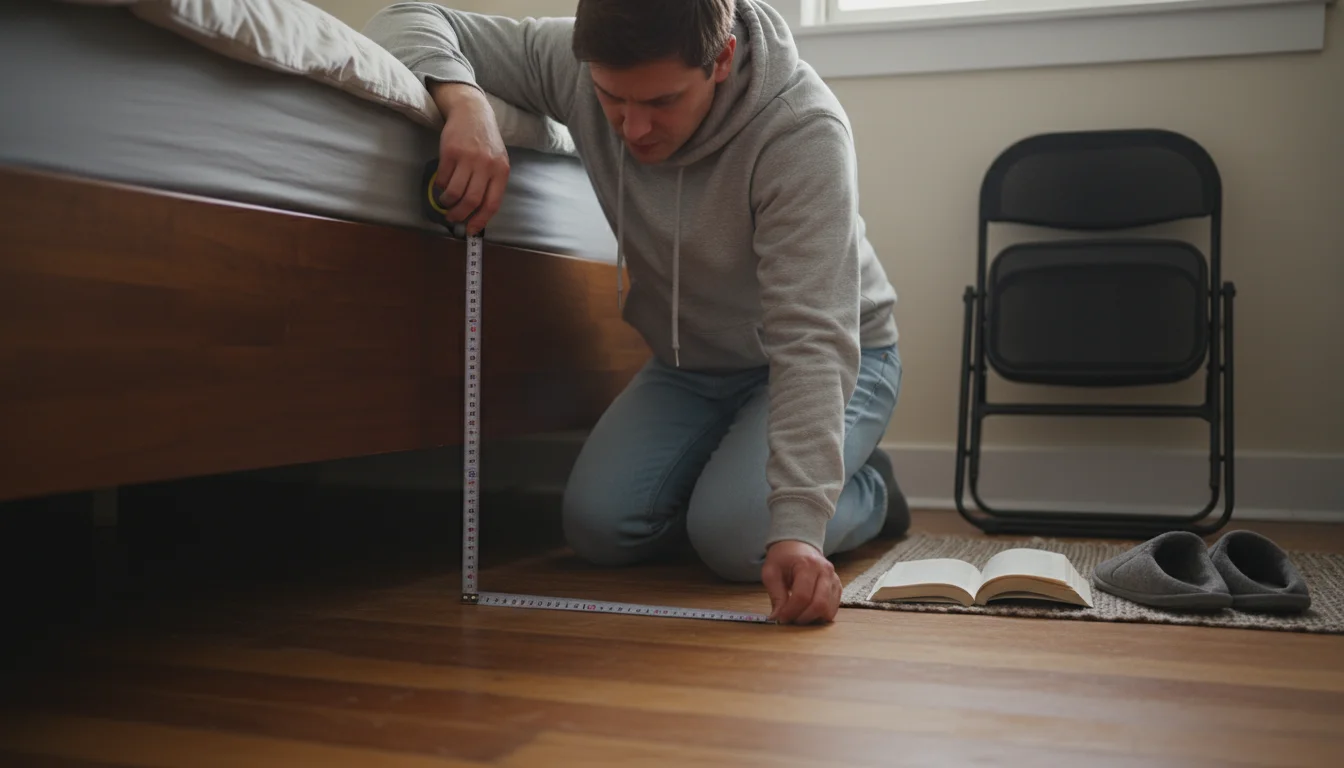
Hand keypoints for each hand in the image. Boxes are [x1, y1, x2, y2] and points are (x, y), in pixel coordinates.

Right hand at [430, 83, 509, 234]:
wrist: (472, 112)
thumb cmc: (485, 141)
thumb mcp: (497, 161)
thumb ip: (491, 183)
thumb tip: (478, 212)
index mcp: (501, 171)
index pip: (492, 204)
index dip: (480, 220)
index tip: (470, 230)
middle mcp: (486, 165)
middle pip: (471, 201)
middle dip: (459, 215)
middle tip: (452, 218)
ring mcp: (468, 158)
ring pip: (455, 192)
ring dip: (446, 203)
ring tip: (445, 203)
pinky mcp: (451, 151)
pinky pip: (443, 178)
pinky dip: (440, 186)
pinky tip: (441, 186)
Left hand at [762, 540, 840, 624]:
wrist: (797, 545)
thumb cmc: (783, 558)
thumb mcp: (771, 573)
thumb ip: (776, 596)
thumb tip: (777, 619)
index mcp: (808, 564)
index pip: (802, 596)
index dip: (791, 612)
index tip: (780, 619)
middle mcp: (825, 571)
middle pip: (819, 605)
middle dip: (803, 618)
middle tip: (790, 621)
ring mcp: (834, 579)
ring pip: (828, 610)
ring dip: (812, 619)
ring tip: (798, 616)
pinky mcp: (838, 587)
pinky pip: (833, 608)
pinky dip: (820, 615)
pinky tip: (807, 611)